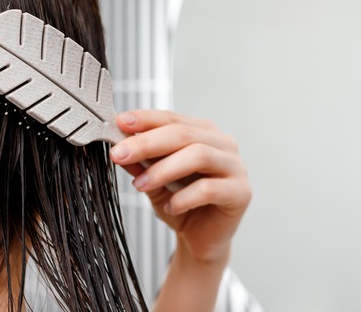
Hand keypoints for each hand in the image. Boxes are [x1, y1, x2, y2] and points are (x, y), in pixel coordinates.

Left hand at [109, 110, 251, 262]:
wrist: (200, 241)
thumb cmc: (181, 205)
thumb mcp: (153, 181)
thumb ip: (141, 164)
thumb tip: (121, 147)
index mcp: (204, 133)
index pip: (173, 118)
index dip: (146, 119)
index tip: (120, 123)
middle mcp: (223, 144)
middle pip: (183, 134)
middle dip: (148, 142)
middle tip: (120, 153)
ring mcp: (236, 167)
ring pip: (198, 155)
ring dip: (164, 169)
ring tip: (140, 184)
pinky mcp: (241, 192)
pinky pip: (209, 188)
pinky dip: (184, 197)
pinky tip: (170, 206)